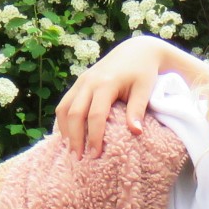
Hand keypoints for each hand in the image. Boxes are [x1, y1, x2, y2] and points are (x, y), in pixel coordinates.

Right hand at [54, 37, 172, 157]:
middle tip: (78, 159)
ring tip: (71, 150)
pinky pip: (64, 103)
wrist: (136, 50)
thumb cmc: (143, 72)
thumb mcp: (144, 89)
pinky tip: (67, 136)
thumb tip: (136, 132)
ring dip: (65, 131)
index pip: (95, 115)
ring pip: (64, 108)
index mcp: (106, 83)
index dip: (94, 137)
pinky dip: (63, 121)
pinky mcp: (79, 83)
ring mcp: (81, 81)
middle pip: (74, 114)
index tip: (96, 156)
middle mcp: (89, 82)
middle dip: (75, 138)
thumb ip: (137, 110)